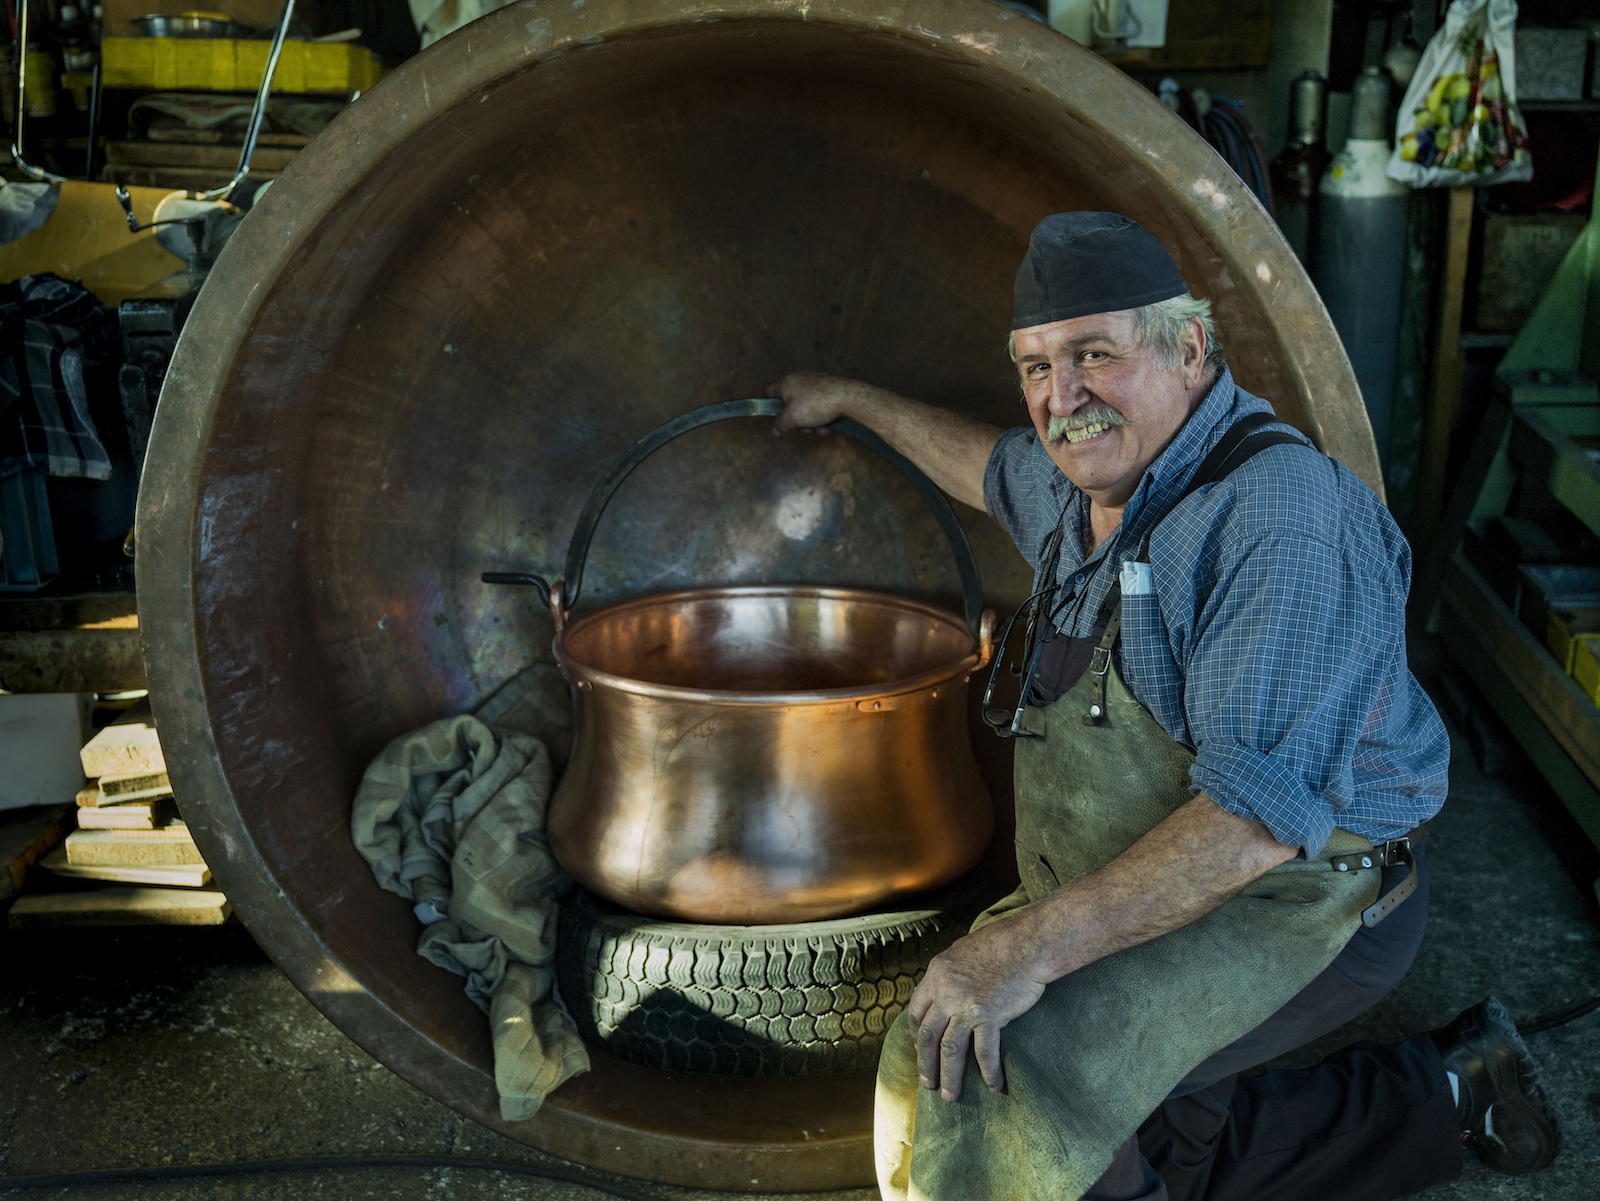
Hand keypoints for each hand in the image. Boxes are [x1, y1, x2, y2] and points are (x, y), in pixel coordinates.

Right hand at [766, 371, 871, 434]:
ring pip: (805, 409)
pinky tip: (829, 424)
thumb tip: (775, 431)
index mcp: (785, 382)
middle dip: (795, 421)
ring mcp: (814, 384)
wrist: (848, 397)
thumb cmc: (816, 404)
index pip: (768, 393)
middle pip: (788, 405)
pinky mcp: (827, 390)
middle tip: (802, 427)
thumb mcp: (792, 418)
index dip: (767, 407)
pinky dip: (822, 418)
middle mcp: (799, 380)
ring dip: (810, 423)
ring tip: (819, 426)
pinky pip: (818, 407)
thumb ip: (780, 425)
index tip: (775, 420)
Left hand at [904, 914, 1049, 1100]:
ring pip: (950, 1050)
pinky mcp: (989, 1017)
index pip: (915, 1011)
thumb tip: (949, 987)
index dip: (915, 1034)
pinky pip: (985, 1052)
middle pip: (927, 1036)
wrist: (1026, 943)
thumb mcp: (962, 951)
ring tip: (949, 1096)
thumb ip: (951, 974)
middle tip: (927, 1083)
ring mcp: (966, 1007)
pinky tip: (994, 1086)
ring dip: (949, 1076)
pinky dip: (989, 1072)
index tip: (918, 1048)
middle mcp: (946, 993)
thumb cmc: (1000, 942)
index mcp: (936, 975)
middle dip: (926, 1063)